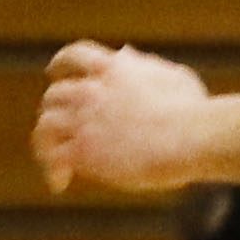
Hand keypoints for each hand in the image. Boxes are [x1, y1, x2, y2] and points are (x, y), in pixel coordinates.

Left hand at [33, 41, 214, 192]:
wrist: (190, 138)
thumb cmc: (193, 111)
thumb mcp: (172, 77)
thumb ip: (146, 65)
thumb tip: (126, 56)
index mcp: (113, 69)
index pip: (75, 56)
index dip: (60, 64)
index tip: (54, 72)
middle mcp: (92, 91)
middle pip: (54, 95)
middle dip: (54, 110)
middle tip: (59, 127)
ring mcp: (84, 120)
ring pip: (45, 126)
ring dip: (46, 141)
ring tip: (53, 159)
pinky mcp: (83, 150)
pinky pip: (52, 158)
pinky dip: (52, 170)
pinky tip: (60, 183)